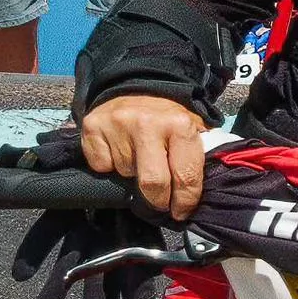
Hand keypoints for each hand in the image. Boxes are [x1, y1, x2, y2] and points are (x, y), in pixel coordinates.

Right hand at [81, 91, 213, 219]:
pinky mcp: (93, 127)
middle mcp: (148, 124)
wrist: (136, 87)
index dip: (185, 200)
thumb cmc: (168, 117)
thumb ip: (198, 155)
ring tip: (139, 160)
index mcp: (180, 125)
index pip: (185, 175)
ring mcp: (118, 125)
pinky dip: (109, 166)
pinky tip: (118, 151)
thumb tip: (205, 190)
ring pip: (125, 174)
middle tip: (161, 203)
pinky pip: (100, 165)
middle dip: (158, 200)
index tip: (181, 212)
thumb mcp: (193, 128)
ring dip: (132, 176)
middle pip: (152, 183)